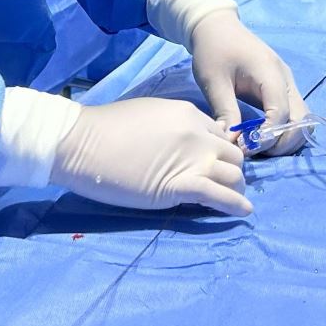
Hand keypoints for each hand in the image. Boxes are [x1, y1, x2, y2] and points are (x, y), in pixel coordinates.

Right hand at [50, 97, 251, 215]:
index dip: (222, 152)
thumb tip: (187, 143)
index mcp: (188, 114)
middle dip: (234, 170)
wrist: (82, 142)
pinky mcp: (179, 185)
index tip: (218, 166)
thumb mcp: (150, 115)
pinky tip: (243, 211)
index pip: (221, 135)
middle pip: (234, 155)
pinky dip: (235, 205)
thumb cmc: (106, 129)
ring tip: (235, 199)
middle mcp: (197, 134)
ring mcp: (191, 159)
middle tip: (226, 184)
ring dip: (237, 188)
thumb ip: (175, 127)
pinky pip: (220, 195)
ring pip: (234, 174)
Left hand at [187, 9, 307, 155]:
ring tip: (259, 147)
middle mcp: (286, 79)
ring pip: (302, 119)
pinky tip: (262, 137)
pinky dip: (285, 130)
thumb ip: (226, 112)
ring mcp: (288, 83)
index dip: (267, 136)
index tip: (246, 148)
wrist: (217, 27)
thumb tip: (231, 145)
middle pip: (301, 120)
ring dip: (286, 139)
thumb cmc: (213, 50)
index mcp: (270, 72)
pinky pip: (294, 114)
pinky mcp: (283, 88)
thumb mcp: (214, 82)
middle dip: (282, 142)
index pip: (281, 113)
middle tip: (255, 152)